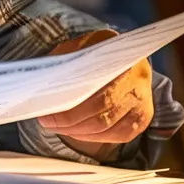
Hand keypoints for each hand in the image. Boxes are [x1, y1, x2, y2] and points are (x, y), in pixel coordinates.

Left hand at [37, 31, 153, 151]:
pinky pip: (117, 135)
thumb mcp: (80, 46)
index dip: (70, 111)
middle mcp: (138, 82)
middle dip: (70, 123)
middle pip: (102, 116)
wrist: (126, 54)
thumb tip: (40, 84)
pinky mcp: (142, 118)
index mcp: (122, 61)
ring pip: (108, 128)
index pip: (96, 95)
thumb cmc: (99, 52)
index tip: (46, 115)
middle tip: (48, 123)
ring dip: (79, 132)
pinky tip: (77, 131)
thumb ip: (63, 61)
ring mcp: (143, 103)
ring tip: (58, 127)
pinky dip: (94, 137)